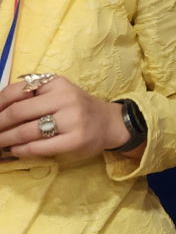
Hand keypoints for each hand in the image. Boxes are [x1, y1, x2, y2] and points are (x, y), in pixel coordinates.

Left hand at [0, 76, 127, 159]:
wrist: (108, 123)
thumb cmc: (76, 107)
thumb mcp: (57, 92)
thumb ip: (32, 94)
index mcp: (56, 83)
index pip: (17, 91)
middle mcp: (65, 98)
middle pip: (18, 112)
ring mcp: (71, 120)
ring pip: (26, 131)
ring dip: (5, 139)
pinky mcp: (75, 140)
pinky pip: (39, 147)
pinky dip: (21, 150)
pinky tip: (15, 150)